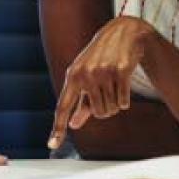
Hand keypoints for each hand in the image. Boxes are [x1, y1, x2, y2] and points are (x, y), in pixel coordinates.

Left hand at [49, 16, 156, 149]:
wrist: (123, 33)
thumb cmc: (101, 58)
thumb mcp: (86, 76)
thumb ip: (80, 103)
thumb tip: (73, 125)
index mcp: (72, 77)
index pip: (62, 107)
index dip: (57, 127)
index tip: (52, 145)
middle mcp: (85, 75)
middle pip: (97, 114)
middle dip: (105, 109)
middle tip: (107, 93)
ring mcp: (102, 73)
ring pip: (111, 110)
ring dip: (116, 104)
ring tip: (114, 84)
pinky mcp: (121, 71)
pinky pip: (124, 102)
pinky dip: (126, 99)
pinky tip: (124, 83)